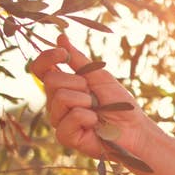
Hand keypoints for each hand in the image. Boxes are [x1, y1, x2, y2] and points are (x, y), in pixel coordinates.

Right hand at [26, 35, 160, 165]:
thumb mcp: (98, 75)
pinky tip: (96, 124)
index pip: (40, 69)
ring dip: (86, 101)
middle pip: (50, 80)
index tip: (63, 54)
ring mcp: (59, 120)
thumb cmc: (118, 103)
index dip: (47, 58)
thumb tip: (60, 37)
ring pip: (60, 97)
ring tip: (97, 111)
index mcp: (61, 86)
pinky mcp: (65, 137)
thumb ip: (77, 59)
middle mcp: (55, 103)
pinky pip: (70, 118)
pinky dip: (88, 117)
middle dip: (78, 83)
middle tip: (93, 96)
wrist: (135, 128)